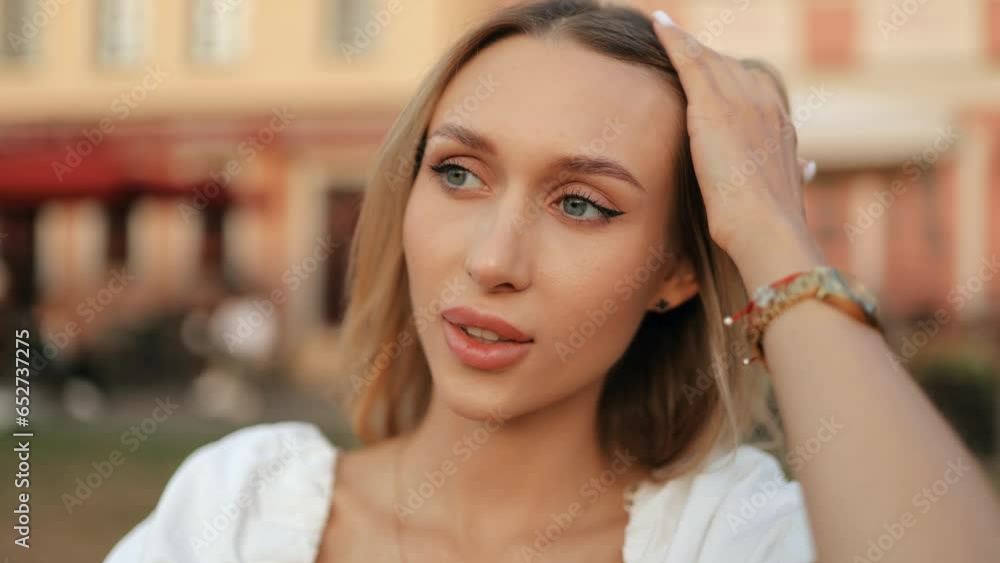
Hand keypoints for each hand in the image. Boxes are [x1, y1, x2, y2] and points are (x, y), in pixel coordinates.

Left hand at [650, 10, 821, 276]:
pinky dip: (673, 40)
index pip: (751, 87)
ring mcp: (741, 103)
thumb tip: (809, 168)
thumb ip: (793, 173)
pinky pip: (690, 61)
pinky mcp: (713, 107)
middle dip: (706, 59)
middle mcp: (766, 105)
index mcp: (782, 125)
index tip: (713, 74)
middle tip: (678, 47)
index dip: (730, 79)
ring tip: (664, 30)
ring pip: (710, 60)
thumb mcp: (786, 191)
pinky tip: (658, 24)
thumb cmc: (771, 224)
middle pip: (730, 68)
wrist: (767, 229)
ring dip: (686, 45)